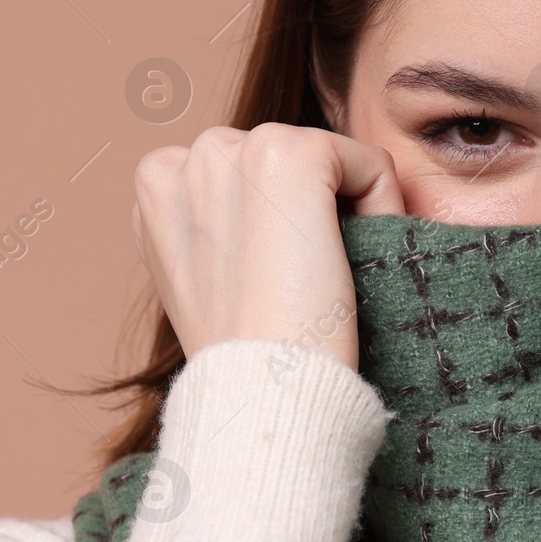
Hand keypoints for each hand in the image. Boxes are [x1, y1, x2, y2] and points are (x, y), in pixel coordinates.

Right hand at [132, 123, 404, 369]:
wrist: (261, 392)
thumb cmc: (245, 352)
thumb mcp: (207, 276)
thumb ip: (219, 226)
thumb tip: (269, 210)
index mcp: (157, 184)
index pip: (249, 174)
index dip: (275, 228)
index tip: (268, 285)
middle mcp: (186, 156)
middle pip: (288, 158)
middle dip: (308, 210)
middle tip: (295, 286)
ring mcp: (234, 149)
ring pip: (330, 161)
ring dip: (343, 212)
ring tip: (314, 279)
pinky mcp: (290, 154)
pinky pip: (370, 164)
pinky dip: (382, 211)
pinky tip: (345, 267)